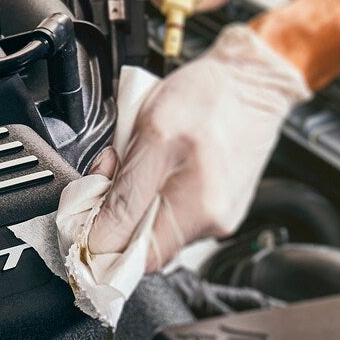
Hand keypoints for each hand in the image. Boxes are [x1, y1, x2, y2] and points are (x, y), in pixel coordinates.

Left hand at [87, 23, 310, 271]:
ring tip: (139, 156)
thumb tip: (100, 241)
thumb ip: (124, 197)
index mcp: (197, 214)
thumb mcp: (151, 139)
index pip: (137, 262)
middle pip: (144, 241)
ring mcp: (218, 214)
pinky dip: (155, 186)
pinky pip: (173, 206)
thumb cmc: (208, 98)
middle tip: (112, 166)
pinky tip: (158, 159)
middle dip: (117, 207)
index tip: (88, 214)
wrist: (251, 78)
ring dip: (135, 194)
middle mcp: (212, 223)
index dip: (105, 241)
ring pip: (155, 221)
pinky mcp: (218, 201)